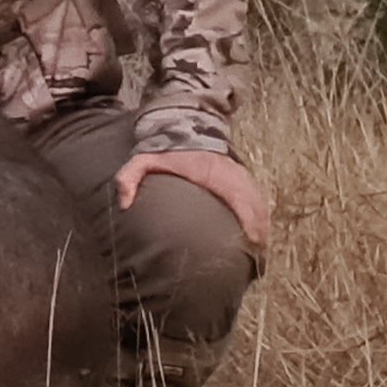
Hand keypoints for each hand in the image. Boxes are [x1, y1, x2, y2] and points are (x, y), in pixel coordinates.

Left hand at [117, 149, 269, 250]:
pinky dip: (261, 217)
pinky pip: (257, 200)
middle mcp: (233, 175)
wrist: (183, 130)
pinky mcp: (241, 178)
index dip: (250, 219)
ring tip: (259, 252)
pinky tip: (258, 235)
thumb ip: (128, 178)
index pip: (239, 197)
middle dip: (260, 230)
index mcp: (214, 173)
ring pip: (259, 204)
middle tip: (257, 256)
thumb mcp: (142, 160)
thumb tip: (123, 204)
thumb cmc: (164, 151)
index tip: (253, 239)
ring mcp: (240, 176)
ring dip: (262, 227)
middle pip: (255, 205)